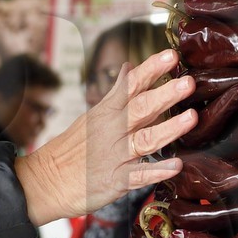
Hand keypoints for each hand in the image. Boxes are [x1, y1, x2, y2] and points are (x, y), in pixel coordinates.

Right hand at [15, 49, 194, 223]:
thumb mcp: (91, 115)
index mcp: (106, 113)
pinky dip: (157, 171)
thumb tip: (130, 67)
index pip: (131, 85)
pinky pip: (140, 176)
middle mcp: (112, 131)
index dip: (152, 70)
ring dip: (169, 128)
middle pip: (141, 109)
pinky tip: (177, 165)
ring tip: (191, 118)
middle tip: (188, 82)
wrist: (46, 181)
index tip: (171, 55)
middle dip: (166, 95)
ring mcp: (115, 156)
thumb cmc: (72, 148)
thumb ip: (116, 93)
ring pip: (145, 140)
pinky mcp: (116, 181)